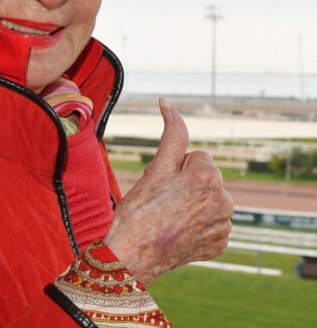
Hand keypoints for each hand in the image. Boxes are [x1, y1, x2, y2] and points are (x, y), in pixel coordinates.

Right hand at [103, 98, 232, 285]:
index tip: (164, 184)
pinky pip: (211, 223)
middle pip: (205, 177)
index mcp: (209, 176)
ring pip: (208, 199)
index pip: (197, 156)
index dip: (176, 167)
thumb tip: (167, 102)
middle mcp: (224, 200)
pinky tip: (179, 230)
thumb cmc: (139, 208)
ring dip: (193, 203)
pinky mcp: (220, 244)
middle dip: (187, 183)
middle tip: (164, 200)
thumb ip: (171, 132)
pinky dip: (197, 224)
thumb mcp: (155, 166)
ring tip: (170, 216)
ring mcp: (223, 226)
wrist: (132, 254)